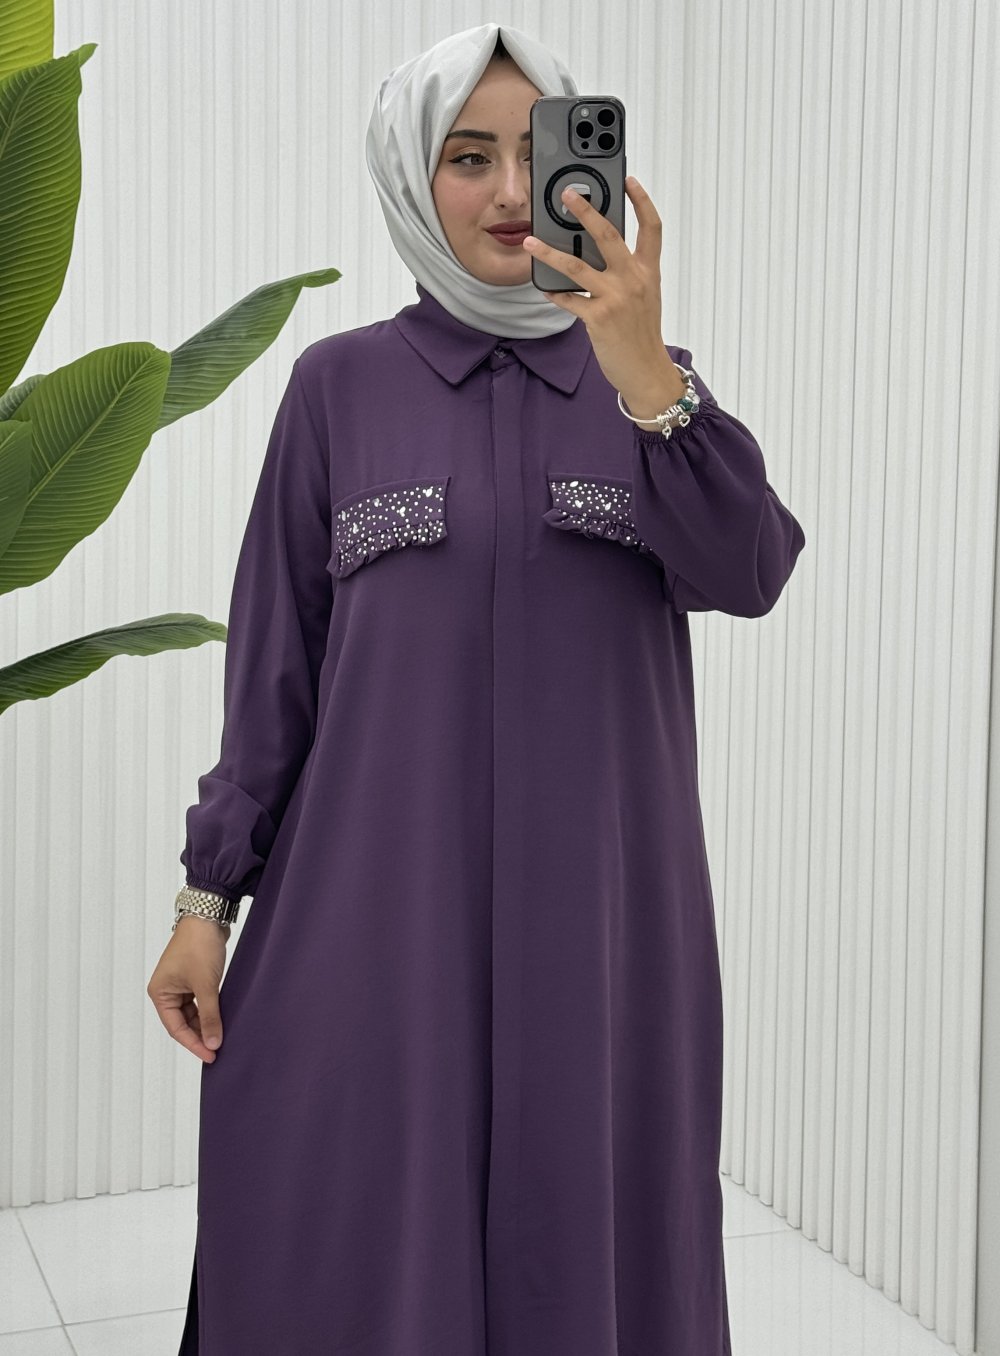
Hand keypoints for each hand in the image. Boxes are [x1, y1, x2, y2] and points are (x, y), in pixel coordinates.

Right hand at [147, 916, 228, 1062]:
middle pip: (182, 1023)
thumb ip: (210, 1015)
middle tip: (218, 1050)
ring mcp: (180, 984)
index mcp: (160, 993)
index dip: (193, 1044)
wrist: (208, 917)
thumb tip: (213, 1042)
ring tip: (221, 1037)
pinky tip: (221, 1020)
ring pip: (192, 1014)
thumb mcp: (206, 985)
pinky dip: (209, 1011)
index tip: (210, 1056)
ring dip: (206, 1024)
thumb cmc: (199, 946)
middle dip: (200, 1035)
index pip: (175, 1028)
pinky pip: (200, 1002)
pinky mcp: (193, 978)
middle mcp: (166, 990)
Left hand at [521, 176, 670, 397]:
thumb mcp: (645, 297)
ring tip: (530, 242)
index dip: (642, 201)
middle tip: (568, 194)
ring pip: (577, 266)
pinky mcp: (599, 318)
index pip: (651, 228)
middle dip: (586, 211)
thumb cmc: (643, 335)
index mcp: (648, 272)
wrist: (647, 371)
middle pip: (609, 235)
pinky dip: (554, 293)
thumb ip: (628, 272)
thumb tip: (598, 253)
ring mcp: (616, 298)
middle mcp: (633, 280)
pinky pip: (569, 300)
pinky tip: (543, 287)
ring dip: (550, 252)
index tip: (629, 181)